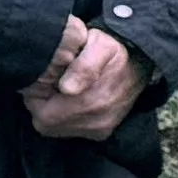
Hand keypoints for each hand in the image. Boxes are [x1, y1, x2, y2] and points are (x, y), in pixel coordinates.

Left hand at [26, 21, 146, 138]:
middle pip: (47, 123)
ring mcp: (99, 129)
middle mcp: (96, 121)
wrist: (142, 60)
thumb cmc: (114, 50)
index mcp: (90, 102)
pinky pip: (71, 130)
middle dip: (43, 104)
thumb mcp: (100, 45)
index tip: (43, 80)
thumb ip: (84, 66)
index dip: (36, 96)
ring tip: (62, 90)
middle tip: (50, 84)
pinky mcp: (102, 133)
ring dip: (54, 111)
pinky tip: (73, 100)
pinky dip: (67, 118)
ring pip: (57, 128)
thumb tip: (67, 89)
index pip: (41, 112)